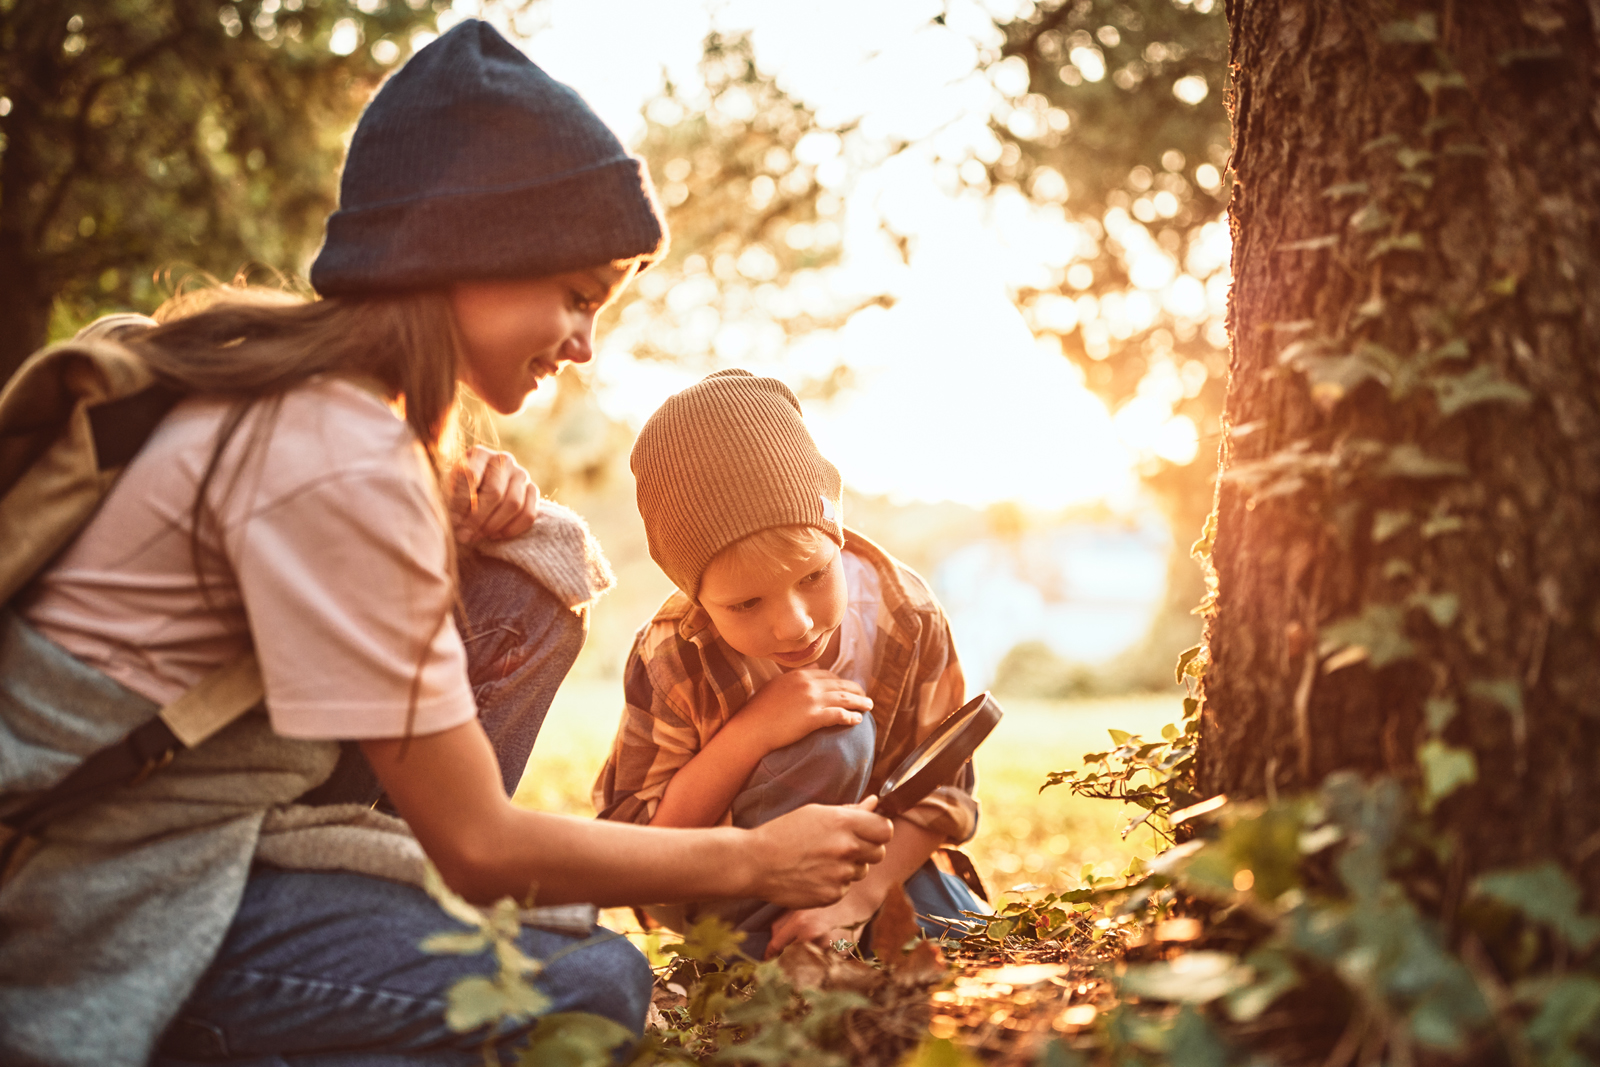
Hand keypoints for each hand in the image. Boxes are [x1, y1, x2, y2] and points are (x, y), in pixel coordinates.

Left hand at [446, 446, 538, 543]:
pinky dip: (512, 529)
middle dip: (478, 518)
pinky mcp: (532, 489)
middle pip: (495, 492)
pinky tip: (495, 535)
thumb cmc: (457, 491)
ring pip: (514, 504)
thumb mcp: (448, 489)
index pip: (472, 476)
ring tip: (477, 536)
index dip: (462, 502)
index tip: (452, 520)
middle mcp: (503, 459)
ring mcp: (521, 474)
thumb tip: (460, 523)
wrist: (475, 493)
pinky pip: (528, 513)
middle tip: (464, 535)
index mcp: (479, 453)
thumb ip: (453, 501)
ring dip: (493, 525)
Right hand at [729, 668, 872, 756]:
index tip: (848, 687)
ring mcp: (811, 700)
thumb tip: (814, 666)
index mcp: (799, 675)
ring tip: (868, 706)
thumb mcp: (777, 685)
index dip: (840, 681)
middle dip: (855, 690)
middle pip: (840, 685)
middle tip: (865, 695)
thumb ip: (796, 677)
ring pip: (843, 698)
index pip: (827, 675)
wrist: (751, 729)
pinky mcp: (813, 718)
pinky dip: (850, 716)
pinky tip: (857, 720)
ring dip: (859, 702)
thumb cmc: (759, 710)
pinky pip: (839, 715)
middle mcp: (808, 684)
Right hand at [744, 797, 891, 908]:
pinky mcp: (832, 895)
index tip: (869, 832)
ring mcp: (840, 874)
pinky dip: (833, 883)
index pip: (886, 830)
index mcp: (843, 823)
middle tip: (843, 847)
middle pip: (879, 852)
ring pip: (862, 871)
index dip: (879, 831)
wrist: (755, 863)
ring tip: (821, 860)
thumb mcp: (816, 812)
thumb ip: (850, 811)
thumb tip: (874, 802)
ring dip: (849, 867)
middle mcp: (846, 848)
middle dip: (866, 849)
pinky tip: (813, 875)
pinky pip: (845, 888)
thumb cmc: (784, 832)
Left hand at [766, 882, 882, 956]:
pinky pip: (825, 963)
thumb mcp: (799, 904)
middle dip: (786, 957)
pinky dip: (822, 959)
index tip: (767, 957)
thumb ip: (781, 922)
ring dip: (805, 960)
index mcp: (801, 923)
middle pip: (790, 959)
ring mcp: (830, 949)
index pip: (776, 947)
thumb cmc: (825, 898)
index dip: (770, 953)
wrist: (858, 898)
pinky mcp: (842, 955)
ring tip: (809, 949)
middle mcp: (814, 938)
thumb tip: (772, 942)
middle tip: (787, 954)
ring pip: (807, 963)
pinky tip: (825, 947)